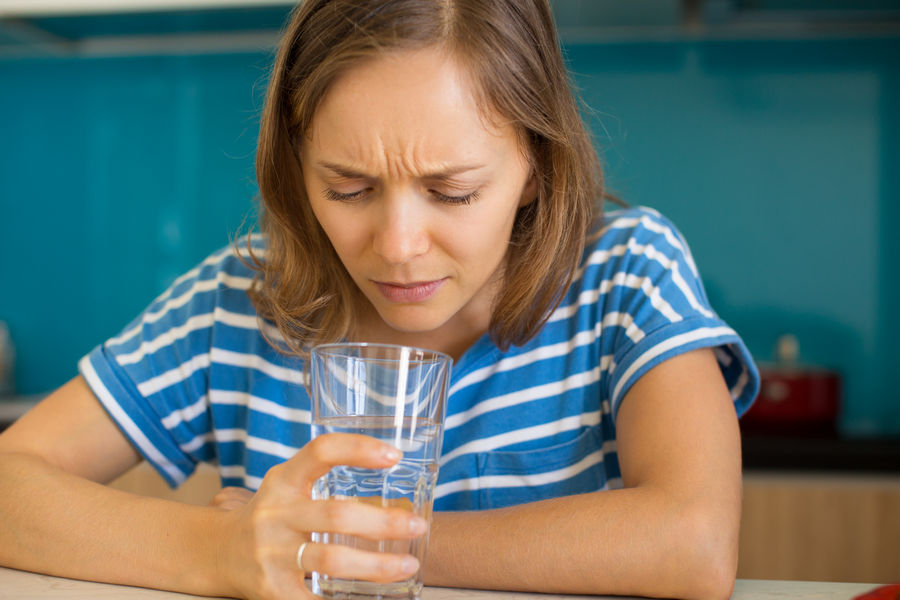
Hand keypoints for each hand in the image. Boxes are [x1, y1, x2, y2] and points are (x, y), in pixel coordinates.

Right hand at [214, 433, 426, 599]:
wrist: (215, 552)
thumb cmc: (270, 515)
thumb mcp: (287, 486)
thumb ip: (325, 479)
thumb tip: (394, 484)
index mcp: (283, 481)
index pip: (321, 451)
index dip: (358, 448)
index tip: (394, 456)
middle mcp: (275, 513)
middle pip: (336, 514)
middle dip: (384, 522)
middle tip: (417, 525)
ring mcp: (271, 553)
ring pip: (332, 559)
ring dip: (377, 565)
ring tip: (407, 565)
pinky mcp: (271, 590)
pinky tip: (374, 598)